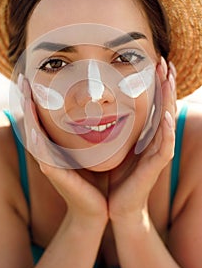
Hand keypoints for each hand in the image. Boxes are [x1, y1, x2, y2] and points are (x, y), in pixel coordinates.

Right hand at [19, 75, 107, 224]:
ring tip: (25, 98)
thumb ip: (91, 130)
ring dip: (29, 118)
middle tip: (23, 81)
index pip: (41, 118)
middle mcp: (49, 153)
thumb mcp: (93, 148)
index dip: (35, 99)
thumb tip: (101, 107)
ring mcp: (50, 164)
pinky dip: (38, 143)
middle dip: (27, 103)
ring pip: (34, 136)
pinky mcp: (55, 175)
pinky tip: (35, 131)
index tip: (32, 79)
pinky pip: (44, 156)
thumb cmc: (97, 176)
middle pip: (33, 123)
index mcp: (56, 145)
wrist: (100, 206)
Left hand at [108, 59, 175, 221]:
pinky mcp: (155, 168)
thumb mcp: (114, 146)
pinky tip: (167, 116)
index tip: (153, 62)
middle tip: (164, 61)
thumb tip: (98, 106)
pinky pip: (164, 147)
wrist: (116, 205)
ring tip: (169, 79)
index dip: (156, 83)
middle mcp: (154, 140)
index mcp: (145, 134)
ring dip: (169, 100)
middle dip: (165, 84)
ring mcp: (157, 153)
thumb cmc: (115, 175)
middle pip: (164, 106)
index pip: (154, 103)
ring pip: (167, 121)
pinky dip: (167, 131)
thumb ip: (114, 128)